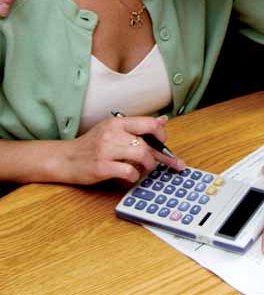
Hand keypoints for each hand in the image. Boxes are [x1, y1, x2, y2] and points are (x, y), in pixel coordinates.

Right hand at [59, 115, 184, 184]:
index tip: (163, 143)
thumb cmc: (91, 145)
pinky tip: (131, 177)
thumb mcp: (113, 130)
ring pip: (141, 154)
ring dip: (148, 165)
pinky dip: (134, 176)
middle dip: (159, 155)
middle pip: (146, 142)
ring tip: (145, 169)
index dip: (161, 134)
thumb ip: (136, 127)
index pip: (148, 123)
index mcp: (117, 122)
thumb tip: (163, 121)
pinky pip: (128, 171)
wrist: (65, 158)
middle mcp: (113, 133)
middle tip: (160, 162)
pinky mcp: (101, 167)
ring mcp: (106, 150)